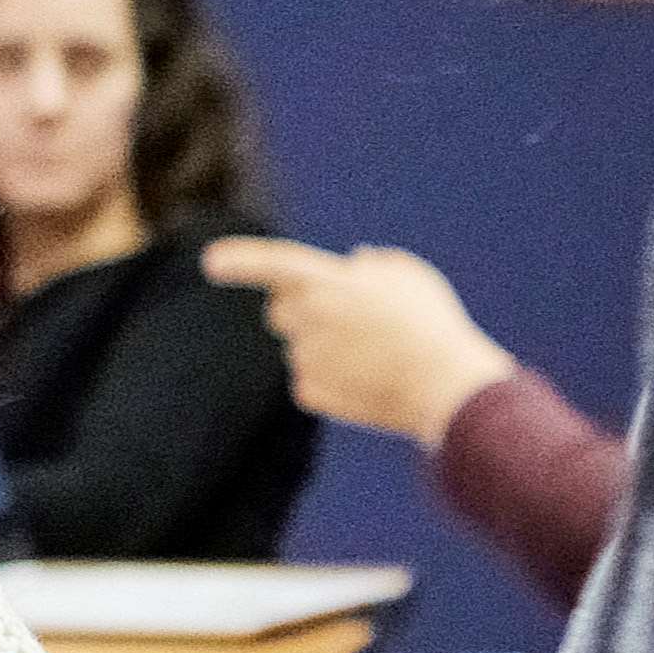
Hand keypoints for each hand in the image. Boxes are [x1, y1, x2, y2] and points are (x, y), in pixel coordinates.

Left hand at [200, 237, 522, 448]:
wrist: (444, 386)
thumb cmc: (431, 325)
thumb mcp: (410, 277)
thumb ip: (376, 265)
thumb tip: (355, 264)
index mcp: (329, 283)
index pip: (274, 265)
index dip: (241, 260)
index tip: (210, 261)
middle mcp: (307, 319)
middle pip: (279, 311)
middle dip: (298, 311)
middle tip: (341, 318)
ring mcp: (305, 358)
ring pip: (299, 347)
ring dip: (324, 346)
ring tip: (372, 354)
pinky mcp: (308, 392)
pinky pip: (307, 379)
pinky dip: (330, 379)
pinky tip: (365, 380)